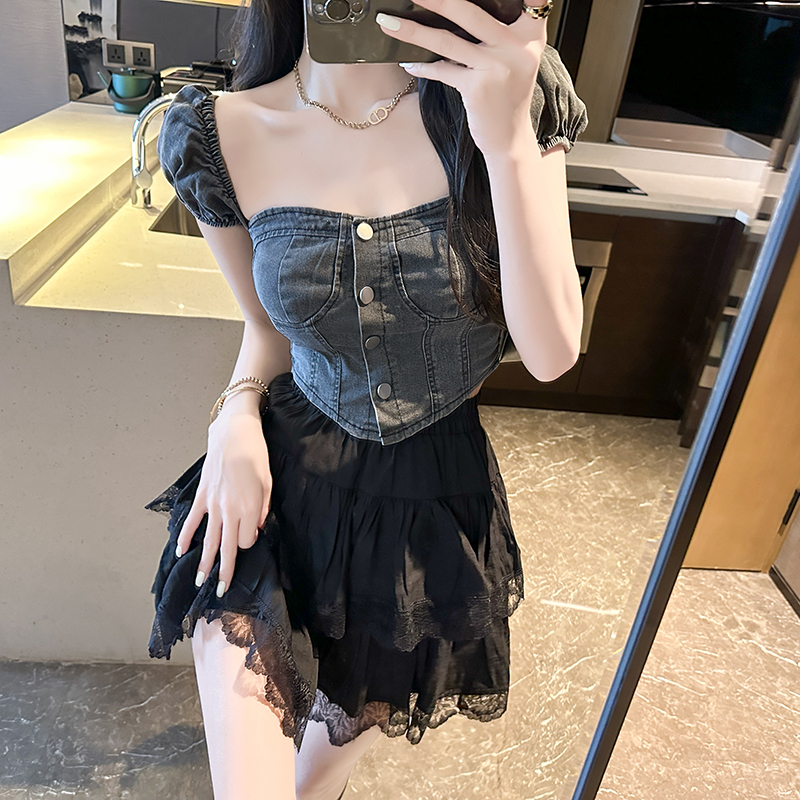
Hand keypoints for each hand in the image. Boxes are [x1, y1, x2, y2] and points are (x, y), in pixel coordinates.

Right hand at [175, 407, 272, 598]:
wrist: (234, 432)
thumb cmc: (256, 454)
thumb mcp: (268, 482)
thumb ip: (262, 508)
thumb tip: (255, 527)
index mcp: (250, 508)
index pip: (248, 540)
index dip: (250, 542)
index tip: (250, 535)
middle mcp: (230, 510)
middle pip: (228, 547)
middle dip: (225, 571)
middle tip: (221, 592)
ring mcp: (213, 504)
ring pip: (209, 540)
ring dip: (203, 562)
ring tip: (200, 581)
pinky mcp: (202, 495)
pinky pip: (192, 521)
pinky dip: (186, 537)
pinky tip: (182, 552)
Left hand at [376, 0, 546, 156]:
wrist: (510, 138)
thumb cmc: (507, 96)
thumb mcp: (515, 59)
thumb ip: (499, 33)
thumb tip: (453, 10)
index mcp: (530, 34)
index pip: (527, 0)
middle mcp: (517, 47)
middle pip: (471, 12)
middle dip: (436, 0)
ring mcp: (497, 68)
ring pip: (448, 41)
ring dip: (413, 31)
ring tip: (388, 23)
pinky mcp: (477, 89)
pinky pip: (443, 71)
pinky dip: (422, 68)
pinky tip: (408, 63)